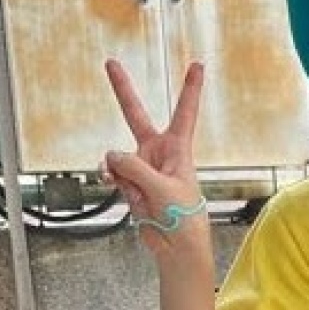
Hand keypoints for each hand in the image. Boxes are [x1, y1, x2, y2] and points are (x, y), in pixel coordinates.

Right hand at [103, 59, 207, 254]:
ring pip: (119, 157)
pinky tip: (120, 188)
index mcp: (179, 149)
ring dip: (122, 173)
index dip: (191, 88)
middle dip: (123, 90)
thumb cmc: (183, 217)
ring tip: (139, 192)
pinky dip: (112, 180)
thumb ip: (134, 167)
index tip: (198, 65)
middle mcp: (158, 152)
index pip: (185, 111)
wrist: (176, 247)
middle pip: (136, 115)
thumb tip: (110, 156)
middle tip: (111, 63)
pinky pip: (112, 173)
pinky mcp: (129, 182)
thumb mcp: (162, 188)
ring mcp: (142, 167)